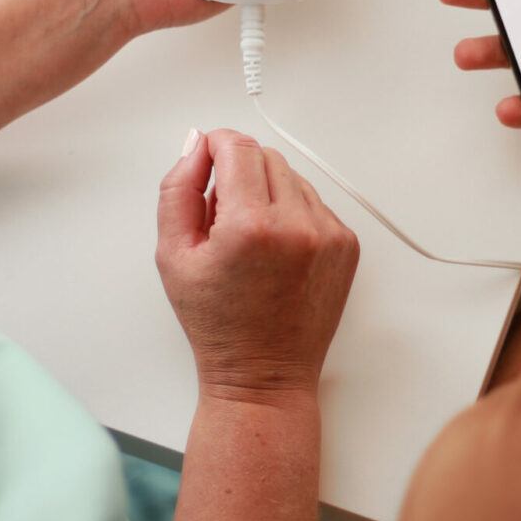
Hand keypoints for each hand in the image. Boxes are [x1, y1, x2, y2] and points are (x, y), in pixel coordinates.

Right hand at [156, 129, 359, 397]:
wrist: (265, 375)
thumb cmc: (218, 325)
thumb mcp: (173, 255)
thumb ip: (178, 190)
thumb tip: (195, 146)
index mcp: (251, 226)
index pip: (237, 147)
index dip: (214, 145)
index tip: (205, 159)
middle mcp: (297, 225)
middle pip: (265, 156)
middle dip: (239, 172)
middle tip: (221, 218)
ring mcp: (329, 235)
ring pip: (292, 177)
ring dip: (267, 193)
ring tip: (250, 242)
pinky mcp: (347, 245)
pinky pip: (314, 203)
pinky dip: (292, 214)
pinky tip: (276, 253)